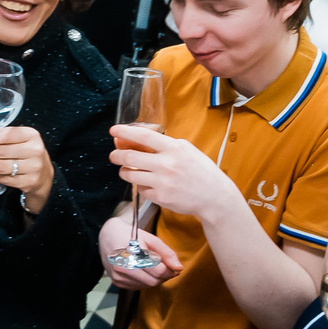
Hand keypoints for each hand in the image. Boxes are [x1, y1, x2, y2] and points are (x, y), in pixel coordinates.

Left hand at [0, 125, 53, 212]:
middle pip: (1, 151)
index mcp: (31, 135)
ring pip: (1, 166)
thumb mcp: (16, 140)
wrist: (43, 174)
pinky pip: (4, 178)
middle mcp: (35, 150)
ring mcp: (33, 167)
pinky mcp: (29, 182)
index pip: (7, 134)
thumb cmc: (26, 153)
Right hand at [98, 216, 181, 288]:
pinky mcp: (117, 282)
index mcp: (133, 254)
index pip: (158, 271)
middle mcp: (124, 268)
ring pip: (147, 286)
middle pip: (153, 281)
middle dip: (164, 276)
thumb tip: (178, 267)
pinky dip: (145, 281)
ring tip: (155, 268)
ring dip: (155, 279)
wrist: (107, 236)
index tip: (175, 267)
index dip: (170, 270)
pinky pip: (138, 287)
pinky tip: (144, 271)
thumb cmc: (130, 235)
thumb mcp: (150, 239)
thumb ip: (166, 253)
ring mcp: (119, 277)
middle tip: (168, 268)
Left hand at [108, 124, 239, 223]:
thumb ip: (164, 144)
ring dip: (124, 171)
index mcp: (174, 148)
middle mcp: (167, 164)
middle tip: (114, 155)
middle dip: (117, 155)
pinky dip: (141, 186)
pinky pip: (140, 189)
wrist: (214, 197)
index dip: (125, 132)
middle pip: (130, 157)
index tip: (113, 130)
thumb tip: (137, 139)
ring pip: (130, 175)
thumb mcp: (186, 150)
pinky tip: (149, 184)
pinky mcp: (160, 198)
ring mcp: (162, 182)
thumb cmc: (200, 171)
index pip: (143, 136)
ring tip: (127, 170)